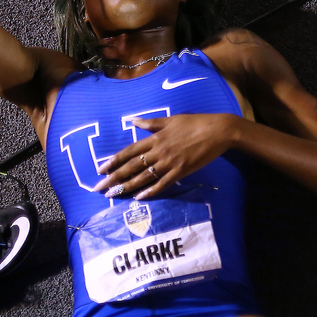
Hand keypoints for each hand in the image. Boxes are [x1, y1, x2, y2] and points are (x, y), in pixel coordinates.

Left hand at [93, 114, 242, 199]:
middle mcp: (159, 151)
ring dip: (127, 186)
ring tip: (113, 194)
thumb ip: (150, 123)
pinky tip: (139, 197)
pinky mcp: (181, 171)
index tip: (100, 170)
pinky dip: (150, 191)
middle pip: (132, 166)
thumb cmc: (195, 123)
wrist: (217, 131)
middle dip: (114, 178)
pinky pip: (162, 183)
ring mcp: (170, 162)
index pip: (129, 151)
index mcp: (155, 138)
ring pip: (144, 177)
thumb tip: (133, 120)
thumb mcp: (171, 119)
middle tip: (99, 189)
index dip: (114, 161)